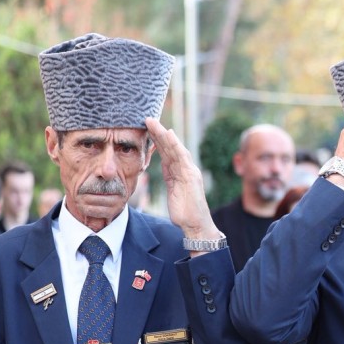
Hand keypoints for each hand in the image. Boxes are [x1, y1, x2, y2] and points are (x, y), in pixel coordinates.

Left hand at [146, 118, 220, 244]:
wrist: (196, 224)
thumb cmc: (185, 211)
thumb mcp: (173, 190)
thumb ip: (170, 176)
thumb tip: (163, 163)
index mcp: (181, 172)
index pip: (168, 152)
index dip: (158, 139)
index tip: (148, 128)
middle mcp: (187, 168)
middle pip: (171, 147)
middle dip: (159, 132)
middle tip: (147, 119)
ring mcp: (190, 171)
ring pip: (175, 148)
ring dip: (164, 134)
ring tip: (153, 122)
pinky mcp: (190, 176)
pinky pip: (181, 157)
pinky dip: (175, 144)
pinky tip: (168, 134)